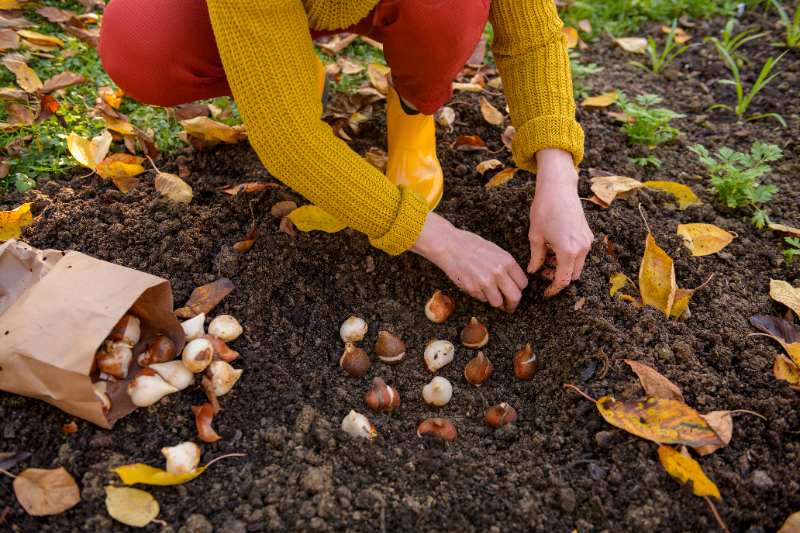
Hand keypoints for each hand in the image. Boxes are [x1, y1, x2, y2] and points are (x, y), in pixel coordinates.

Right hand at [411, 212, 528, 311]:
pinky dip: (481, 296)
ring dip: (495, 302)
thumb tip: (514, 280)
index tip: (515, 292)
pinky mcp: (473, 289)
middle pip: (515, 297)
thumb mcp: (495, 250)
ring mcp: (486, 282)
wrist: (450, 246)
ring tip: (490, 296)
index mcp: (507, 261)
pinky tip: (476, 286)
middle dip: (512, 304)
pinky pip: (483, 299)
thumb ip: (506, 266)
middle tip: (509, 306)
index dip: (519, 289)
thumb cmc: (471, 245)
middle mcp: (499, 273)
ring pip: (498, 302)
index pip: (523, 283)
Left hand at [528, 149, 593, 296]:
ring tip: (546, 258)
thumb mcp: (535, 236)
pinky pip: (580, 253)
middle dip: (558, 278)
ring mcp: (587, 241)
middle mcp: (582, 248)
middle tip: (542, 272)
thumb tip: (534, 271)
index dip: (553, 289)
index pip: (563, 280)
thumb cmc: (544, 209)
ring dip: (564, 267)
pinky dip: (569, 257)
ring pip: (577, 265)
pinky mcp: (588, 234)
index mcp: (568, 251)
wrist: (559, 187)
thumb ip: (536, 257)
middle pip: (573, 275)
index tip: (544, 292)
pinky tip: (554, 248)